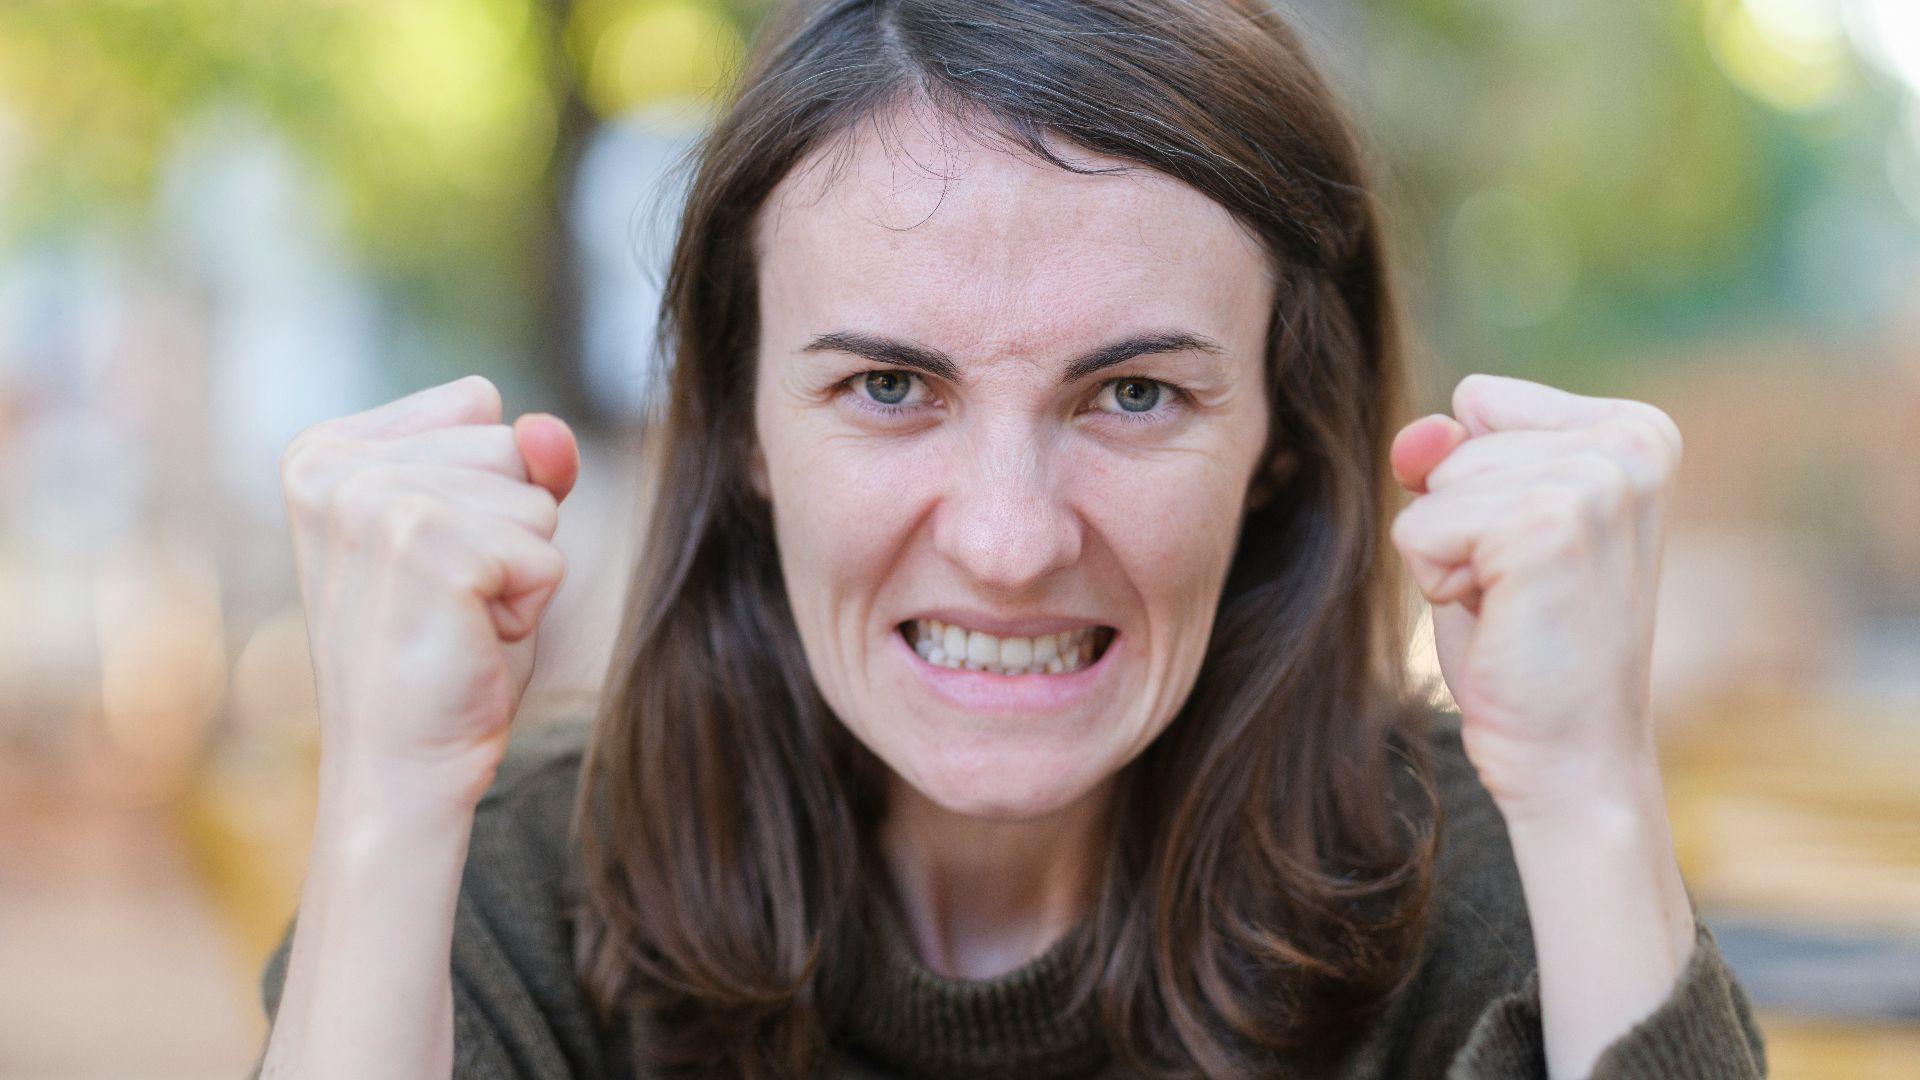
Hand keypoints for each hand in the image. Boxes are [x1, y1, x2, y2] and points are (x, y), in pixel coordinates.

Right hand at [279, 375, 579, 808]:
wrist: (401, 767)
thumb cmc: (442, 653)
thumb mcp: (484, 532)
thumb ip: (524, 462)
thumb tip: (549, 430)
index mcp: (325, 450)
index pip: (479, 406)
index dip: (488, 492)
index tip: (432, 561)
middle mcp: (334, 467)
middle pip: (510, 445)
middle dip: (508, 528)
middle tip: (448, 601)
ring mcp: (373, 504)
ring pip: (536, 496)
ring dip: (520, 568)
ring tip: (455, 619)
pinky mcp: (426, 547)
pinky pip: (547, 552)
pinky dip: (530, 605)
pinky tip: (471, 639)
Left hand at [1387, 373, 1682, 815]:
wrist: (1571, 755)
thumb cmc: (1529, 643)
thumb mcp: (1488, 523)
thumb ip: (1451, 455)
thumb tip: (1420, 433)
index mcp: (1637, 430)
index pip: (1480, 401)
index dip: (1475, 484)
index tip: (1530, 552)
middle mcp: (1631, 443)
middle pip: (1454, 440)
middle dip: (1460, 520)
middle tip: (1523, 593)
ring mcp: (1595, 482)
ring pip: (1434, 483)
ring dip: (1449, 554)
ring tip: (1515, 606)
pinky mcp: (1546, 526)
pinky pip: (1419, 526)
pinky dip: (1437, 581)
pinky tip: (1502, 621)